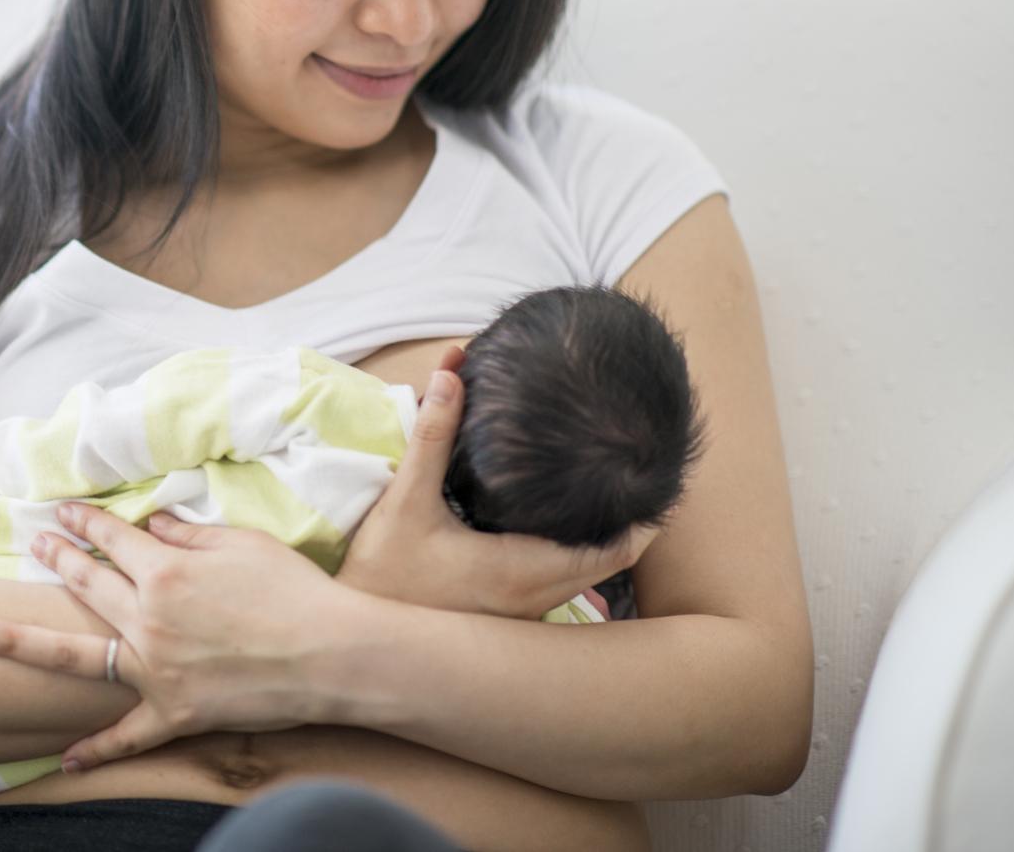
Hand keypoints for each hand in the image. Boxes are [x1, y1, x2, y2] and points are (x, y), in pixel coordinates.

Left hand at [0, 500, 329, 771]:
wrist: (331, 653)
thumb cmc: (294, 590)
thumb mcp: (242, 542)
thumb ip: (190, 533)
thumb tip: (153, 524)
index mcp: (166, 570)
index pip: (113, 538)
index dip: (87, 521)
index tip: (65, 510)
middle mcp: (149, 617)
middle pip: (87, 584)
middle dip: (56, 559)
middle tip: (32, 544)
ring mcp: (156, 669)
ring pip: (78, 656)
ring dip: (24, 641)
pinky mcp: (174, 712)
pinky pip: (126, 734)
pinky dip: (95, 748)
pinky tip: (62, 757)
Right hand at [337, 344, 659, 620]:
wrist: (357, 640)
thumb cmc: (382, 572)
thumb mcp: (406, 499)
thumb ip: (433, 435)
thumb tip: (451, 373)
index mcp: (521, 570)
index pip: (613, 551)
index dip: (643, 519)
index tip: (656, 481)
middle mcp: (532, 601)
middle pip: (609, 565)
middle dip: (629, 525)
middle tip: (638, 478)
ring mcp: (521, 618)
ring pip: (584, 580)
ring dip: (601, 545)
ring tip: (608, 498)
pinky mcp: (505, 621)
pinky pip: (558, 589)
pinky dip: (573, 560)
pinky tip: (557, 531)